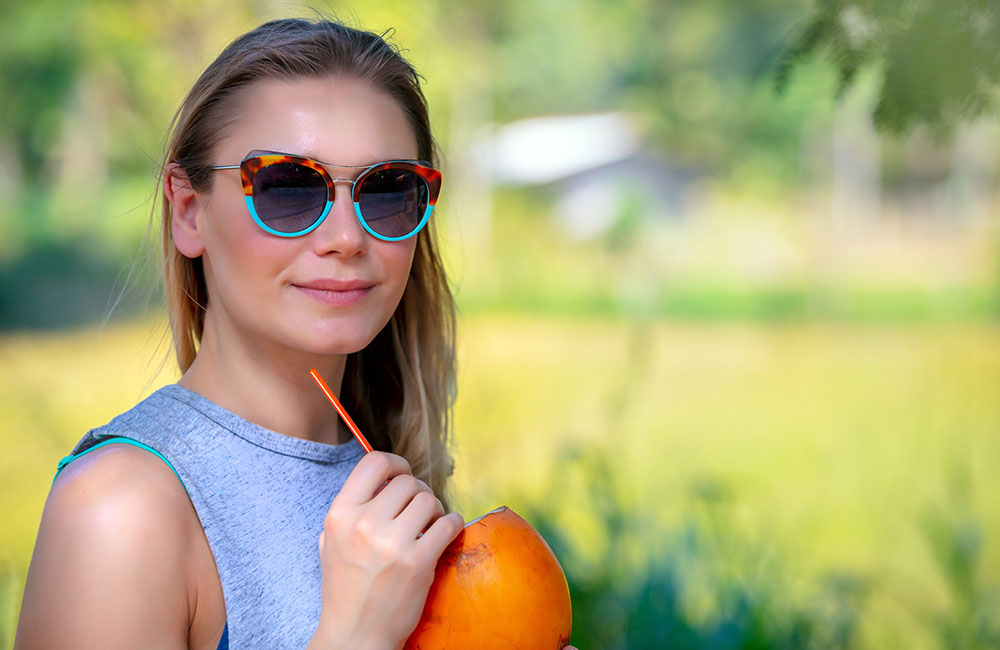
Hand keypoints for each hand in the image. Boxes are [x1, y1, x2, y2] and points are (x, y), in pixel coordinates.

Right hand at [308, 452, 463, 649]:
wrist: (355, 636)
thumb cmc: (345, 588)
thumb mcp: (331, 542)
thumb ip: (351, 507)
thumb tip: (381, 475)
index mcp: (339, 515)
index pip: (373, 462)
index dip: (395, 463)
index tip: (403, 473)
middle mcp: (363, 524)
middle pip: (407, 482)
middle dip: (418, 493)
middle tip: (417, 511)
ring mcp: (391, 543)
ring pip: (429, 500)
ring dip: (434, 510)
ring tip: (428, 526)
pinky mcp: (417, 562)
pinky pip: (448, 523)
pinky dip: (452, 525)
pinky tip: (444, 533)